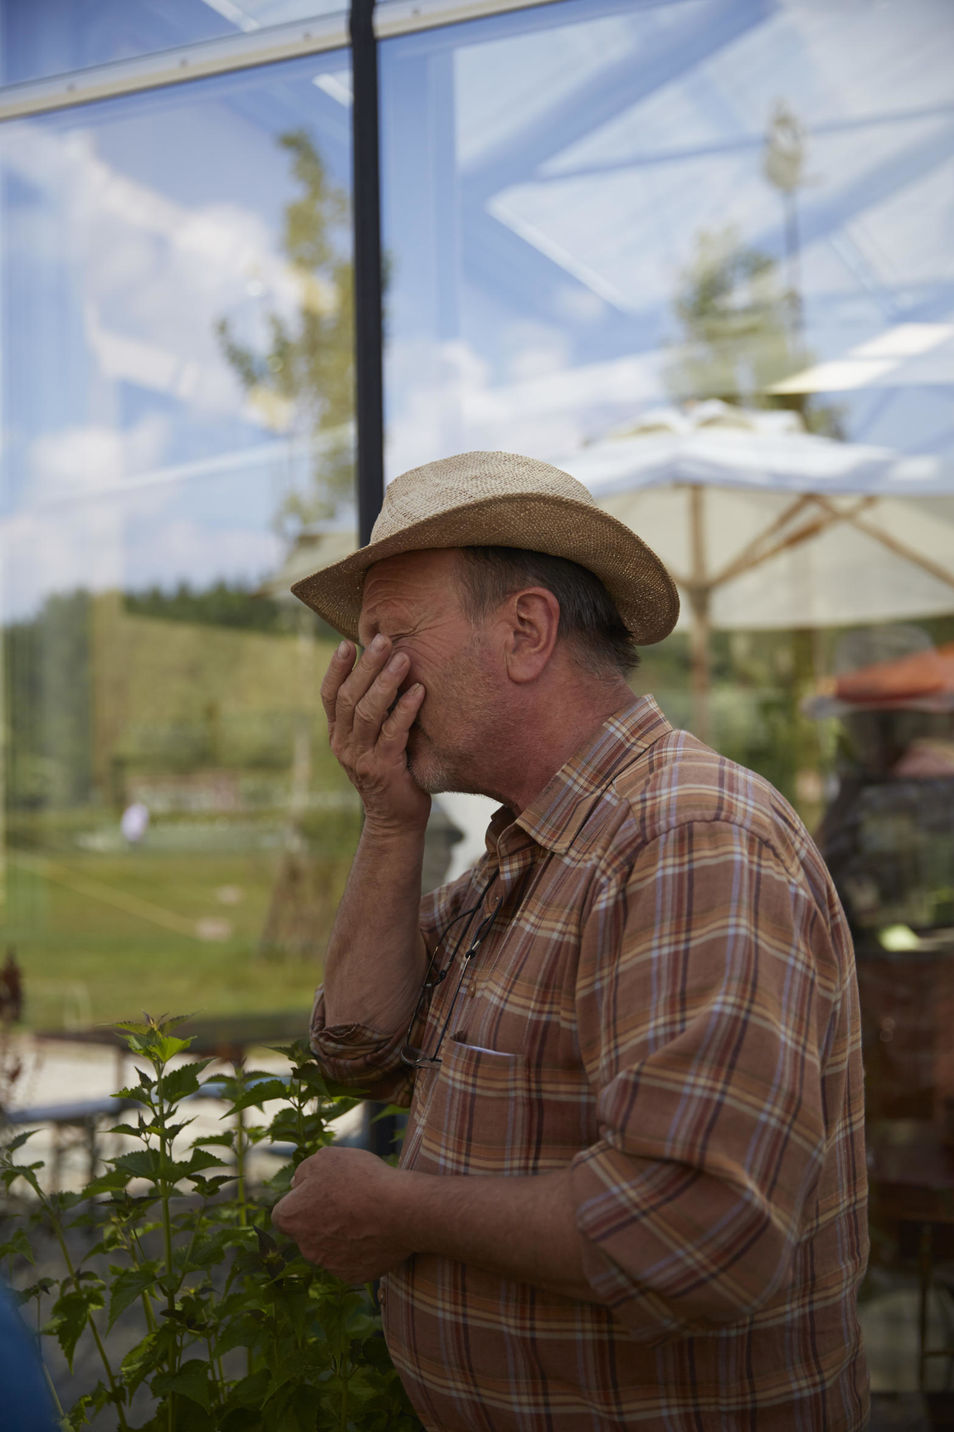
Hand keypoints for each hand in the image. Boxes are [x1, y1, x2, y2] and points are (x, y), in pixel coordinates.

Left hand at [271, 1146, 411, 1282]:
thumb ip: (304, 1171)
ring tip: (366, 1215)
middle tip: (347, 1201)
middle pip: (307, 1232)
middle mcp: (305, 1247)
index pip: (284, 1213)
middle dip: (321, 1219)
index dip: (302, 1199)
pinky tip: (375, 1232)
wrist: (400, 1211)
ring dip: (340, 1235)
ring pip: (328, 1248)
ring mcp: (329, 1264)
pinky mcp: (353, 1276)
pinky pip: (351, 1261)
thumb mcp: (326, 1158)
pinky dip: (359, 1249)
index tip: (323, 1190)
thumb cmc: (361, 1180)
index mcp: (291, 1218)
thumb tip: (297, 1184)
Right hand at [321, 637, 429, 831]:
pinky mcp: (384, 769)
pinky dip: (405, 709)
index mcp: (338, 735)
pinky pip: (393, 733)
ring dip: (385, 682)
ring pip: (367, 712)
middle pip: (349, 697)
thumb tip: (387, 672)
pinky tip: (419, 691)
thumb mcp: (373, 741)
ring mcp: (361, 758)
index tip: (346, 643)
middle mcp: (344, 744)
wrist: (395, 821)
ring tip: (403, 658)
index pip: (329, 695)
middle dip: (365, 666)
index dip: (336, 669)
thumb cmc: (391, 773)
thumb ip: (373, 715)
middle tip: (382, 639)